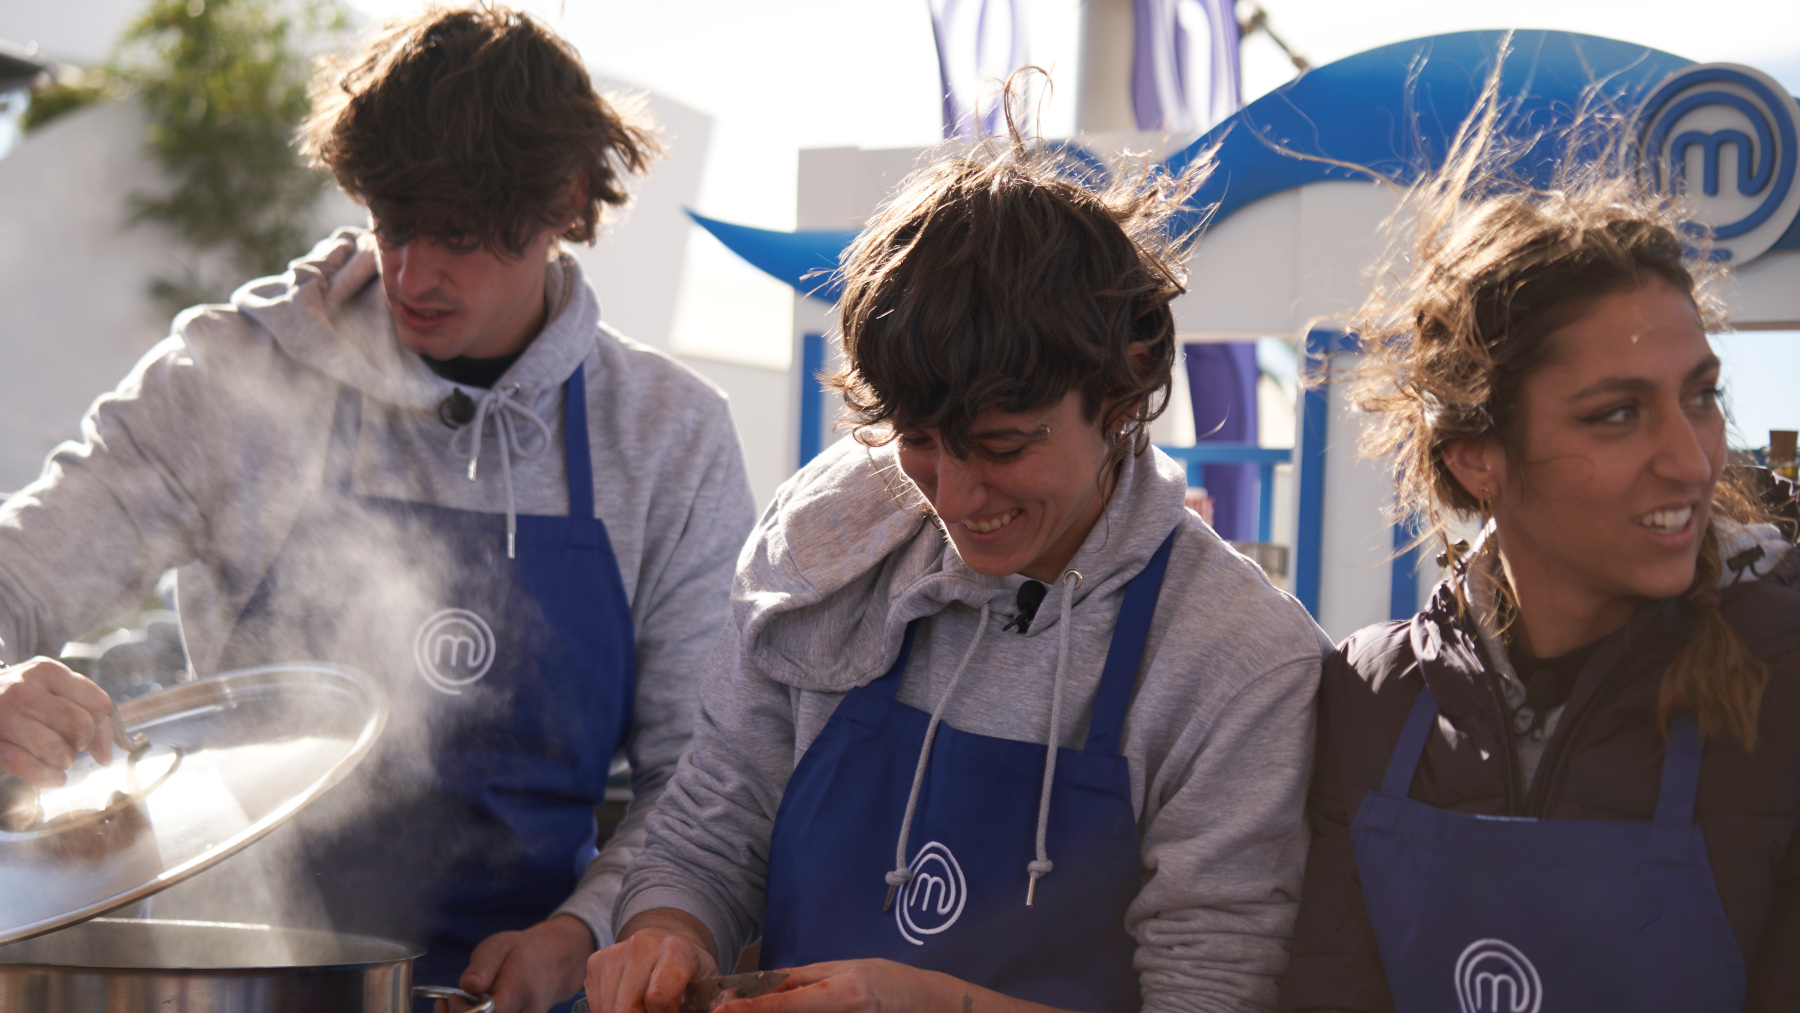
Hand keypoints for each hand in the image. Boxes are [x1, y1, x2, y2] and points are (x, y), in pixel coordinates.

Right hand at [0, 657, 115, 784]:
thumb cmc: (19, 704)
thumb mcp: (52, 695)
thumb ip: (88, 717)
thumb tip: (107, 757)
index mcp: (47, 671)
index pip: (98, 704)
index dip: (99, 727)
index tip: (87, 736)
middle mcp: (24, 688)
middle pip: (80, 726)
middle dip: (81, 744)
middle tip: (70, 747)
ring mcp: (3, 714)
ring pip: (55, 748)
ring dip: (63, 762)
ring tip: (58, 761)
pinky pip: (26, 765)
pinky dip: (46, 777)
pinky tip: (53, 777)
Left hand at [455, 915, 595, 1012]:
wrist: (554, 964)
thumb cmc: (522, 953)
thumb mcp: (498, 947)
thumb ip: (482, 967)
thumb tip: (467, 986)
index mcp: (521, 988)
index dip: (465, 1011)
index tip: (454, 997)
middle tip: (450, 999)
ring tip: (458, 1002)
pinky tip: (468, 1010)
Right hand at [584, 908, 718, 1012]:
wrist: (666, 939)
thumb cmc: (691, 971)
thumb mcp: (710, 984)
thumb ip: (714, 1003)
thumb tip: (720, 1011)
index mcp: (675, 950)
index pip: (658, 997)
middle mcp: (641, 946)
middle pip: (626, 1009)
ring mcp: (615, 952)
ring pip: (608, 1009)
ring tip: (645, 1011)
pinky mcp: (597, 960)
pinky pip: (596, 1003)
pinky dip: (609, 1012)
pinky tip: (628, 1007)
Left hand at [722, 960, 953, 1012]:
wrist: (930, 1007)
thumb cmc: (890, 983)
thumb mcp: (846, 969)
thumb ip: (803, 980)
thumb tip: (761, 985)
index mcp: (844, 994)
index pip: (786, 1005)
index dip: (749, 1011)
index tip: (721, 1011)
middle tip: (729, 1011)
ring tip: (755, 1011)